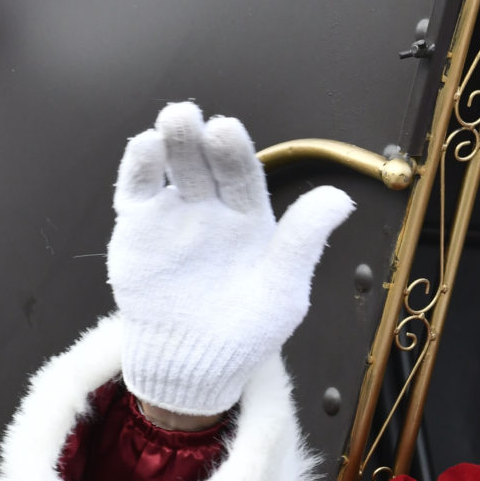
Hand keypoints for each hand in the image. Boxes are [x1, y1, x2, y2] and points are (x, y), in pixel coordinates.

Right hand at [107, 101, 354, 418]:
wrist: (192, 364)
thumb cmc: (246, 331)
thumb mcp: (282, 291)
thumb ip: (303, 242)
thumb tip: (342, 197)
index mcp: (251, 217)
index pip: (243, 176)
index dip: (235, 153)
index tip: (226, 129)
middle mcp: (213, 206)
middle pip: (206, 163)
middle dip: (199, 139)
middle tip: (192, 116)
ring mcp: (174, 212)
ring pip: (172, 167)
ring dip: (171, 140)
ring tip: (173, 119)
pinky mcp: (138, 226)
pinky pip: (137, 189)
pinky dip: (139, 166)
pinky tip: (146, 146)